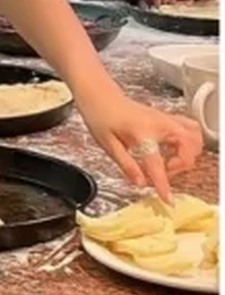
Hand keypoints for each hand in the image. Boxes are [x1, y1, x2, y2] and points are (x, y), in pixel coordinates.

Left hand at [81, 91, 202, 202]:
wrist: (99, 95)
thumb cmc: (100, 116)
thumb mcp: (107, 144)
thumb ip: (126, 165)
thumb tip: (141, 183)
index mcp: (142, 132)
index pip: (157, 163)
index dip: (163, 184)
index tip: (167, 199)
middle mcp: (159, 124)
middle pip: (188, 148)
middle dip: (179, 167)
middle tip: (160, 173)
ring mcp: (166, 119)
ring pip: (195, 137)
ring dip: (187, 155)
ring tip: (169, 162)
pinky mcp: (167, 118)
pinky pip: (190, 129)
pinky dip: (190, 142)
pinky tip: (175, 150)